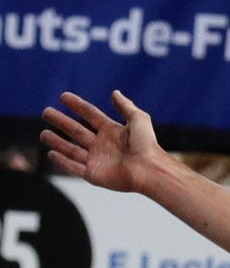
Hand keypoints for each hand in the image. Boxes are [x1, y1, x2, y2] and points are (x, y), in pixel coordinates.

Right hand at [41, 91, 166, 192]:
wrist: (149, 170)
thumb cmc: (147, 145)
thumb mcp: (139, 120)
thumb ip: (126, 106)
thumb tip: (115, 92)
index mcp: (113, 131)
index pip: (91, 115)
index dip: (78, 105)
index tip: (63, 96)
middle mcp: (103, 145)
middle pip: (77, 131)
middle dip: (61, 121)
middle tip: (46, 112)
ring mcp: (97, 160)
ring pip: (72, 149)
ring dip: (57, 141)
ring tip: (43, 133)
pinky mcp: (94, 175)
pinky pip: (74, 167)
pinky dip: (62, 161)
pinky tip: (51, 153)